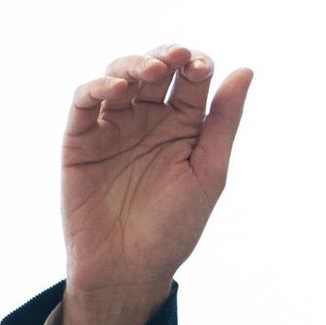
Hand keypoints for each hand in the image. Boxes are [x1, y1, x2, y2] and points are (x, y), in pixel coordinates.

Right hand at [59, 45, 252, 324]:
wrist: (130, 268)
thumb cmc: (176, 225)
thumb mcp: (209, 170)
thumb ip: (224, 120)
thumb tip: (245, 70)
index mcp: (184, 125)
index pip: (191, 79)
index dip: (197, 64)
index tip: (202, 67)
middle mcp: (149, 120)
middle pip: (155, 70)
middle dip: (166, 56)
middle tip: (177, 58)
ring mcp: (114, 127)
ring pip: (119, 76)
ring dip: (134, 65)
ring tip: (151, 71)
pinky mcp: (80, 140)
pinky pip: (85, 102)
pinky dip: (97, 87)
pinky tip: (118, 89)